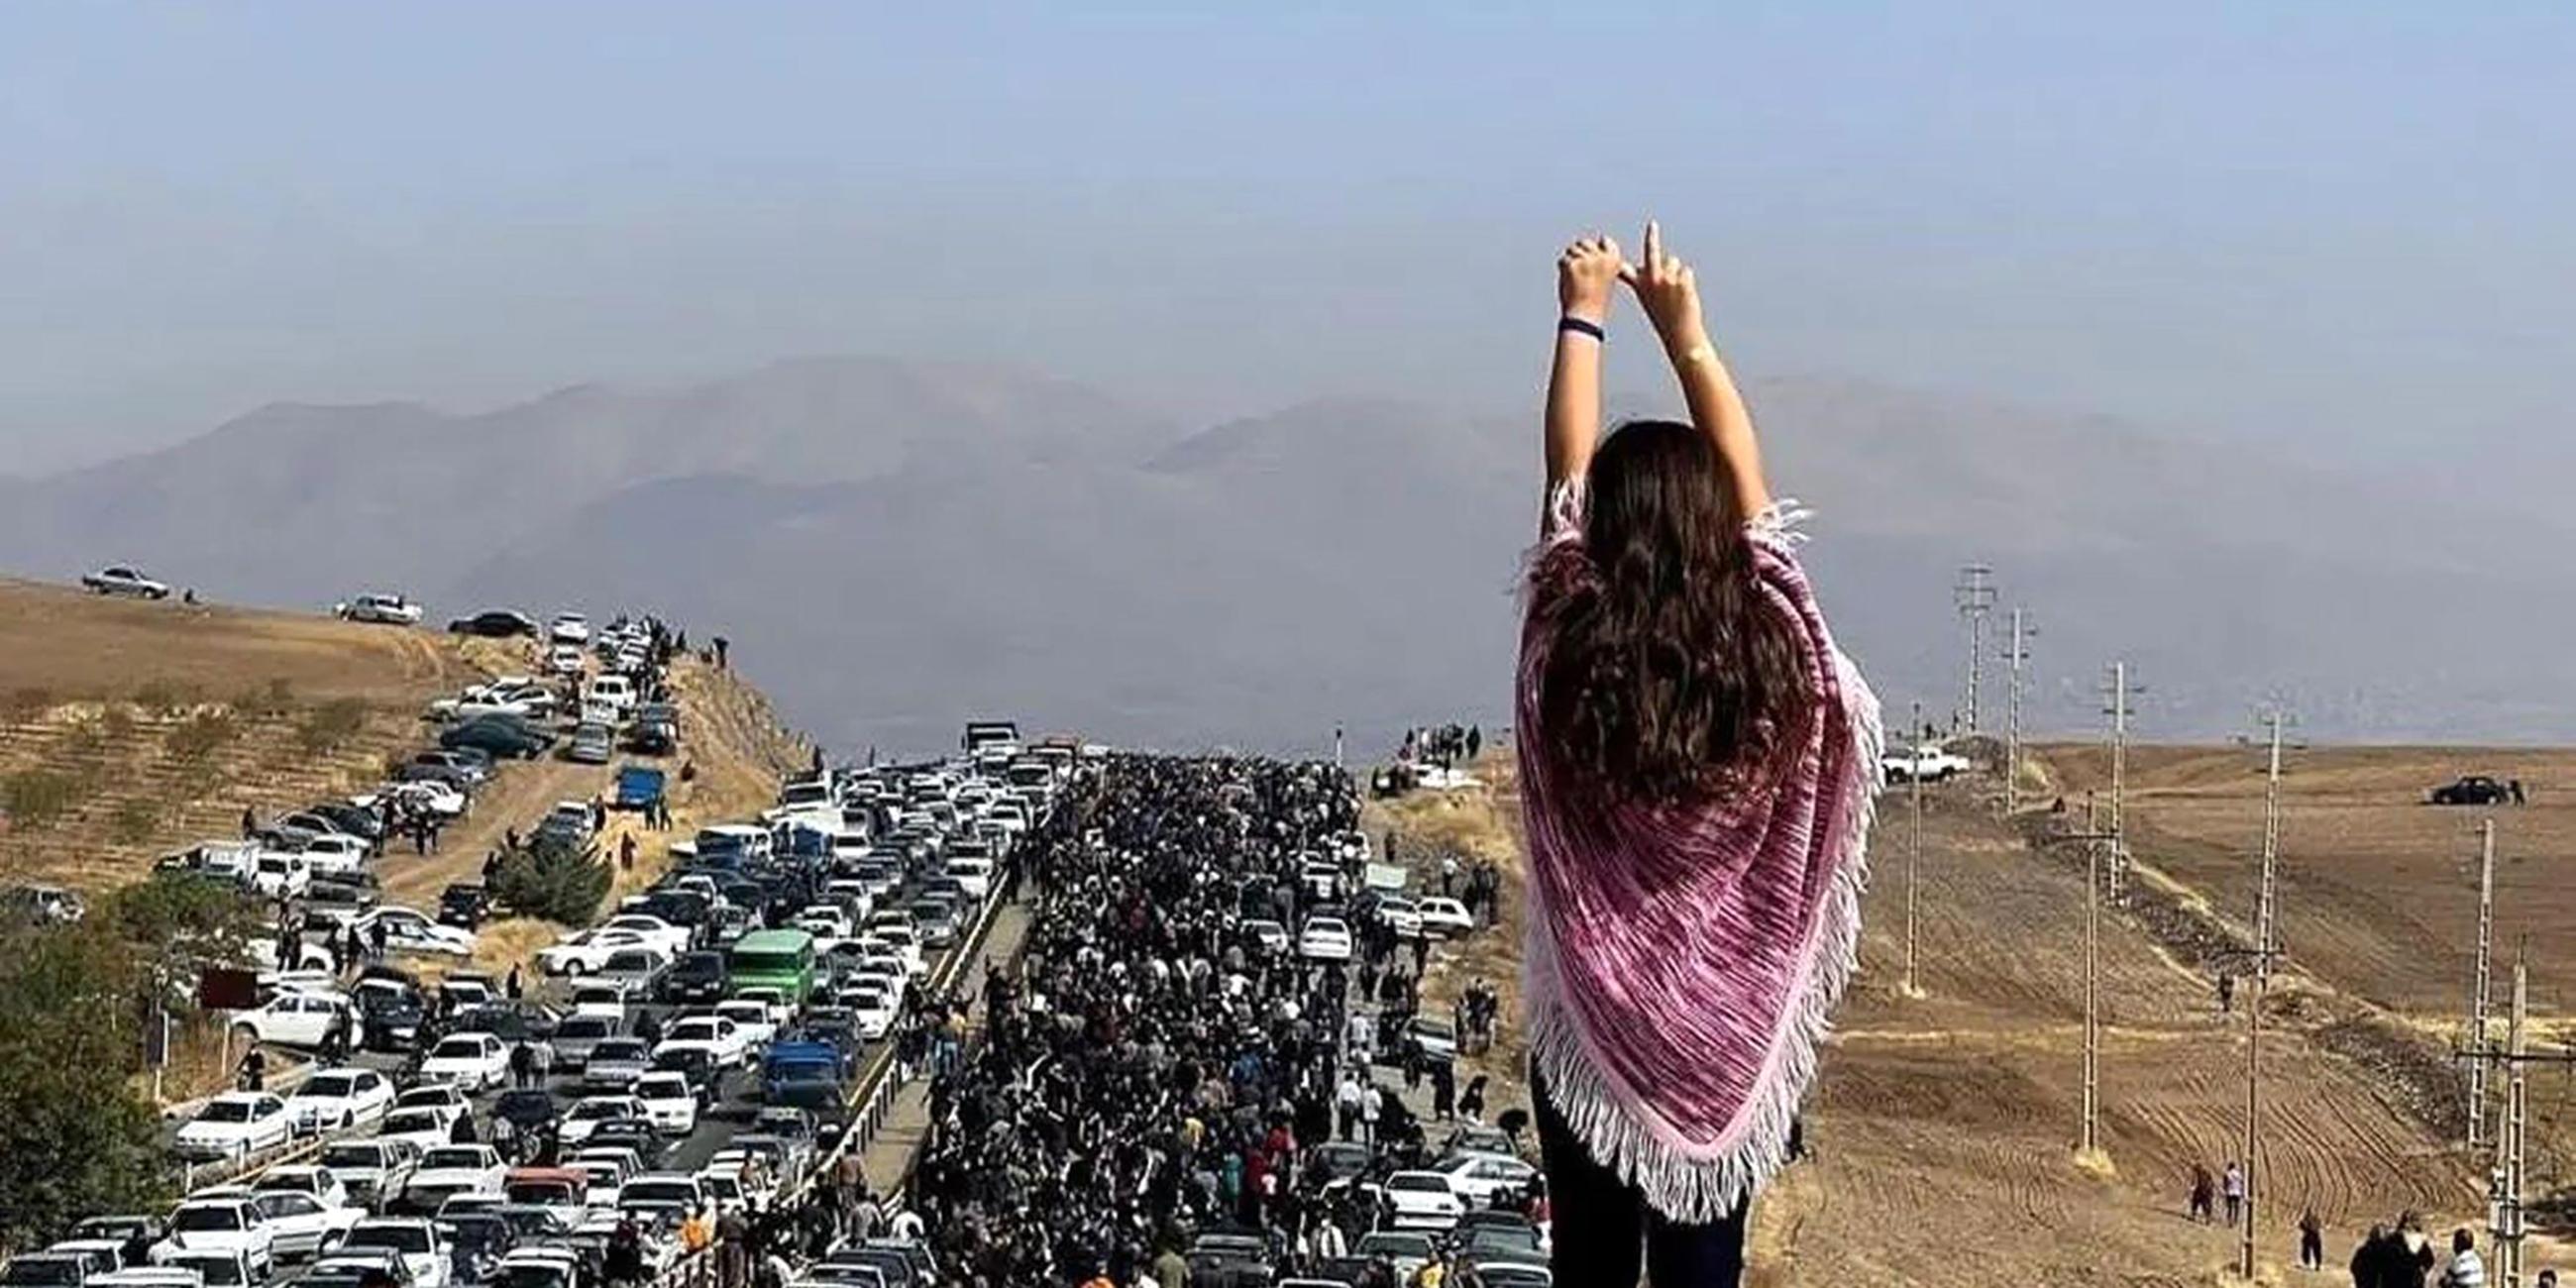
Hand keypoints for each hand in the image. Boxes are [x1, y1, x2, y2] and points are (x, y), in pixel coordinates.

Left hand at [1556, 235, 1622, 323]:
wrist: (1585, 316)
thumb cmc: (1596, 299)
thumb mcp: (1607, 276)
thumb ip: (1603, 258)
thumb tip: (1601, 237)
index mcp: (1614, 261)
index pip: (1605, 241)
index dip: (1596, 250)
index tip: (1593, 264)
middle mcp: (1601, 258)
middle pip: (1585, 243)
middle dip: (1580, 254)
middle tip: (1580, 274)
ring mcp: (1586, 260)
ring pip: (1572, 250)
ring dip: (1570, 262)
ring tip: (1575, 279)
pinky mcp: (1572, 264)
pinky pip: (1563, 260)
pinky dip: (1562, 269)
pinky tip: (1569, 282)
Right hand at [1620, 219, 1706, 354]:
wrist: (1680, 333)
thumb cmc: (1664, 318)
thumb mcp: (1649, 300)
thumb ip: (1646, 282)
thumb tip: (1645, 266)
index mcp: (1640, 286)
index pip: (1625, 267)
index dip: (1616, 256)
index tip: (1606, 243)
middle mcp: (1651, 279)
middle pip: (1651, 251)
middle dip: (1651, 236)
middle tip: (1652, 225)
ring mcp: (1667, 279)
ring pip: (1673, 262)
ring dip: (1675, 272)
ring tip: (1675, 293)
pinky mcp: (1682, 280)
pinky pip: (1686, 271)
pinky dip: (1687, 281)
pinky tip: (1684, 296)